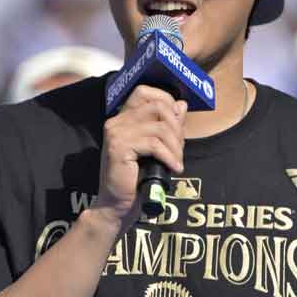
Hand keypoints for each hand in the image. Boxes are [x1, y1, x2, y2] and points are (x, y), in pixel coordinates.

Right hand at [93, 86, 186, 225]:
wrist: (117, 205)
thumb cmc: (136, 178)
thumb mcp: (156, 148)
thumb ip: (167, 125)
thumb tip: (181, 104)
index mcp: (123, 118)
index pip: (144, 91)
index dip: (166, 99)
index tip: (178, 120)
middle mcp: (116, 121)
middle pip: (157, 106)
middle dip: (176, 126)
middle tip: (180, 147)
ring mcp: (116, 133)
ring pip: (160, 127)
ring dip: (176, 145)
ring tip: (177, 161)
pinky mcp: (119, 148)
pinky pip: (154, 144)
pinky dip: (169, 156)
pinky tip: (174, 168)